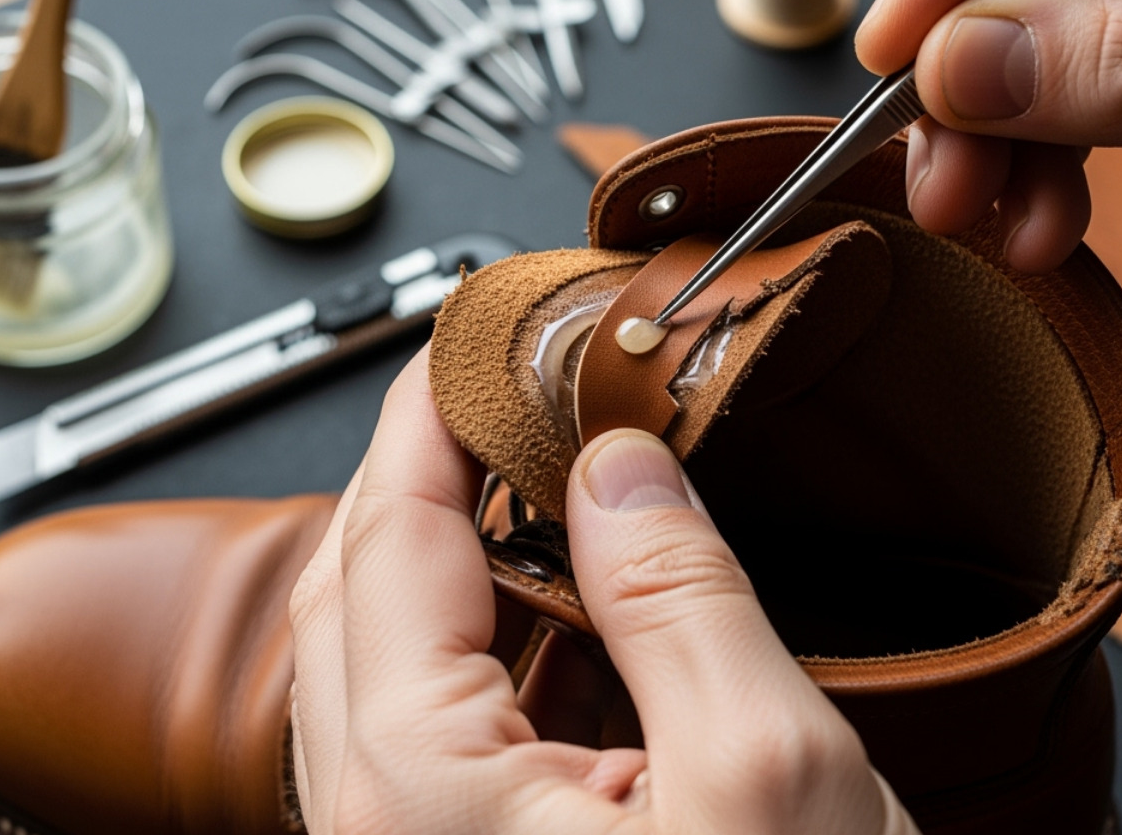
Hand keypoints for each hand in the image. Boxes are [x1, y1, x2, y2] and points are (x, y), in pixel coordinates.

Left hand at [287, 347, 917, 834]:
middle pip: (355, 594)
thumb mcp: (766, 770)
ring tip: (519, 472)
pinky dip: (477, 639)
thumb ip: (679, 594)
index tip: (469, 334)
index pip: (394, 539)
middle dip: (413, 472)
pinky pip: (430, 735)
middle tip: (486, 387)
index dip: (431, 415)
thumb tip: (619, 461)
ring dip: (439, 550)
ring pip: (380, 665)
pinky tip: (546, 607)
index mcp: (421, 798)